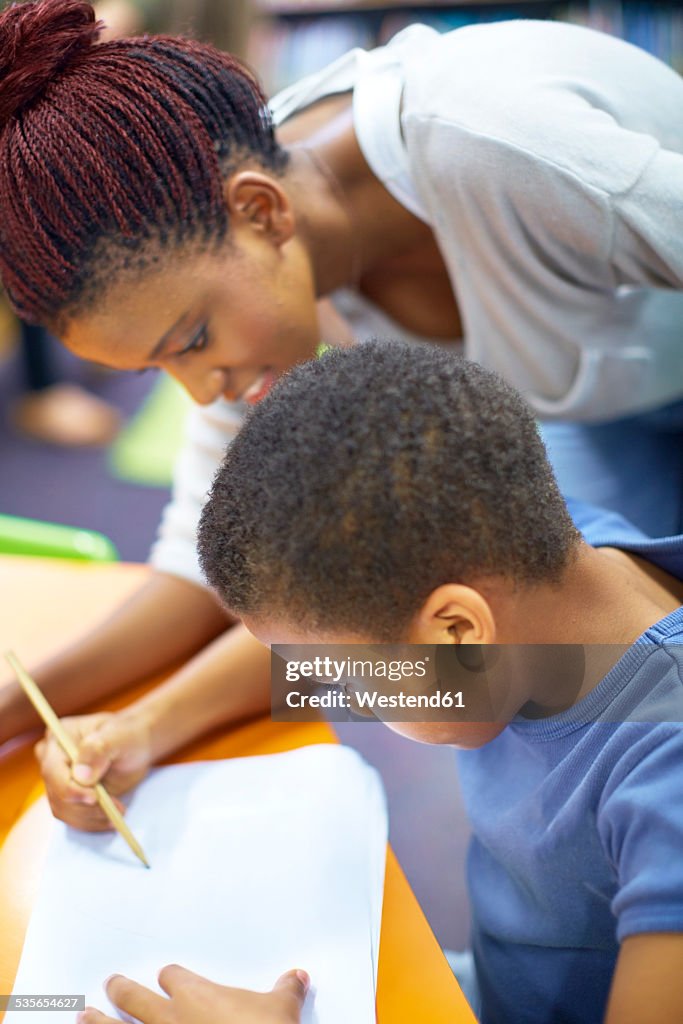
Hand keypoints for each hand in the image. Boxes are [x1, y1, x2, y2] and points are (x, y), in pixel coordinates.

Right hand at [35, 711, 152, 831]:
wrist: (137, 746)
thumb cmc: (127, 735)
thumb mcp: (118, 736)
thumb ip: (99, 750)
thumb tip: (80, 776)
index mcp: (57, 739)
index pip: (52, 770)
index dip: (70, 788)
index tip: (94, 797)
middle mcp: (52, 761)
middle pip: (56, 794)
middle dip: (85, 807)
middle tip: (116, 809)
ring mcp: (59, 782)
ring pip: (63, 810)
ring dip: (90, 818)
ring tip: (117, 814)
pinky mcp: (69, 798)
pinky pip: (73, 817)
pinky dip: (91, 822)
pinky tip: (111, 819)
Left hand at [76, 965, 308, 1023]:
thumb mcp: (282, 1011)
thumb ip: (285, 991)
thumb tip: (298, 976)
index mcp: (196, 996)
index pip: (174, 977)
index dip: (172, 978)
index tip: (168, 977)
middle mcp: (167, 1018)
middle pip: (134, 997)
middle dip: (121, 991)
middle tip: (110, 984)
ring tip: (83, 1016)